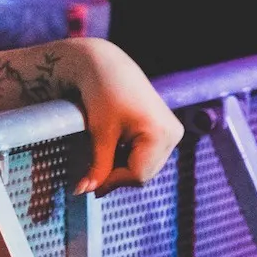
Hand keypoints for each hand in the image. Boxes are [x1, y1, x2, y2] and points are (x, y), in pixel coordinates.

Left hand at [63, 39, 183, 194]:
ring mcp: (172, 131)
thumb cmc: (102, 93)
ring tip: (100, 162)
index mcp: (161, 134)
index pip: (138, 174)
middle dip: (118, 177)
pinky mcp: (166, 129)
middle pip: (144, 173)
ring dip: (123, 168)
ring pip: (147, 166)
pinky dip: (130, 157)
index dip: (112, 182)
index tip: (87, 188)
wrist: (107, 64)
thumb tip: (84, 192)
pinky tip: (114, 150)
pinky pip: (149, 155)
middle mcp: (173, 134)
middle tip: (90, 181)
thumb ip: (98, 165)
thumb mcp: (100, 132)